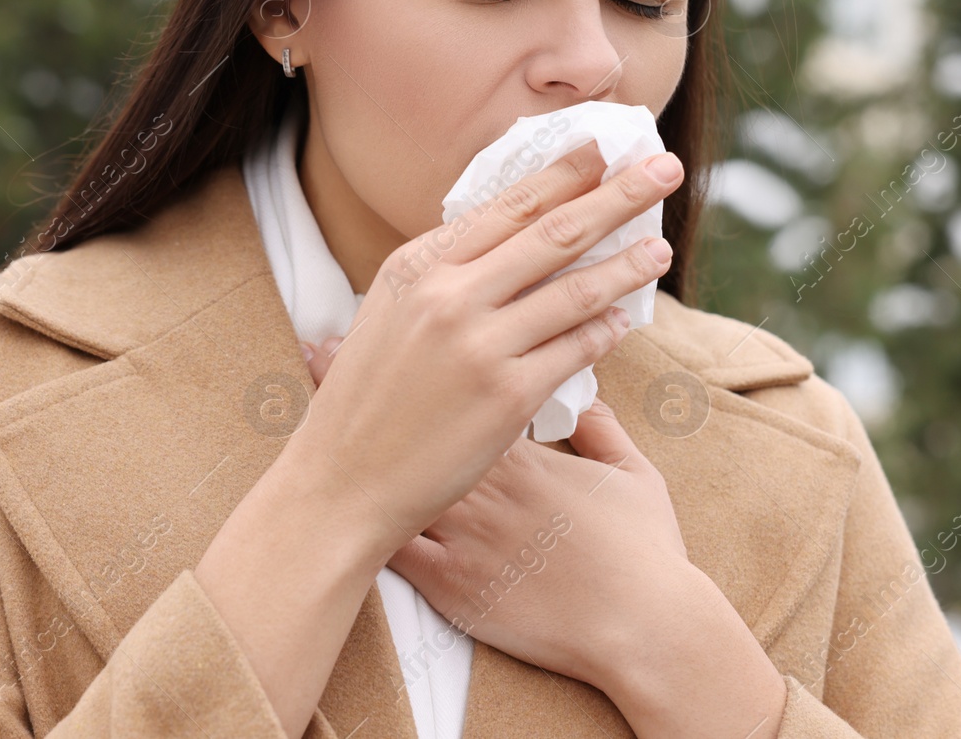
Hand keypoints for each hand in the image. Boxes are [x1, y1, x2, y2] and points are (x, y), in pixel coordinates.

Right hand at [283, 141, 683, 567]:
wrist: (342, 483)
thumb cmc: (366, 400)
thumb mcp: (388, 315)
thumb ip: (442, 276)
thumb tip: (508, 238)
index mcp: (417, 266)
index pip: (508, 206)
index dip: (564, 174)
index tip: (602, 149)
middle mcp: (449, 296)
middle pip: (555, 232)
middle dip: (618, 196)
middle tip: (664, 169)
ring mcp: (481, 346)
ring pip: (577, 290)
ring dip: (628, 264)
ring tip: (660, 248)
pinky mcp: (508, 397)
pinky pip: (576, 351)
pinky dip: (606, 330)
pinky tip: (624, 318)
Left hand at [302, 341, 690, 694]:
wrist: (640, 623)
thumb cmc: (642, 551)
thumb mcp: (632, 474)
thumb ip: (600, 428)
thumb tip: (584, 393)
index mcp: (523, 453)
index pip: (462, 391)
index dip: (423, 365)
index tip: (393, 338)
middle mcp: (484, 485)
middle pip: (414, 428)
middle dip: (374, 394)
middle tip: (326, 351)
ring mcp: (464, 535)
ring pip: (393, 484)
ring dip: (355, 454)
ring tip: (318, 423)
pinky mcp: (452, 584)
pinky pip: (395, 553)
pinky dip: (364, 528)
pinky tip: (333, 507)